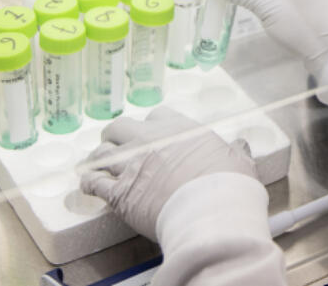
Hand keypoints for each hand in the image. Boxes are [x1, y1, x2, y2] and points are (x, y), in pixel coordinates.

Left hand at [79, 107, 256, 240]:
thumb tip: (241, 145)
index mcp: (178, 129)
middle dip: (116, 134)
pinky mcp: (119, 192)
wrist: (210, 211)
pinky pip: (94, 183)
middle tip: (116, 143)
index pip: (157, 115)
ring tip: (96, 164)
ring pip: (102, 153)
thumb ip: (235, 151)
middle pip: (120, 127)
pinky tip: (86, 185)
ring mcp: (131, 165)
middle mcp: (149, 141)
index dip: (152, 124)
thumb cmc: (227, 184)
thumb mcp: (238, 161)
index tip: (152, 132)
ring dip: (98, 158)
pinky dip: (88, 183)